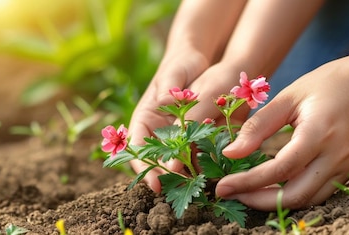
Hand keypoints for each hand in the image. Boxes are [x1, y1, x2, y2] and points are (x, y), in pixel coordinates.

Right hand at [129, 54, 250, 191]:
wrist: (199, 62)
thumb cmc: (181, 64)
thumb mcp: (175, 72)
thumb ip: (170, 86)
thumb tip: (165, 99)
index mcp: (145, 118)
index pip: (137, 146)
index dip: (143, 166)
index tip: (155, 183)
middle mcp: (156, 131)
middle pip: (155, 160)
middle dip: (164, 176)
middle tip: (178, 190)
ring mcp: (174, 135)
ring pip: (174, 161)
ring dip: (183, 175)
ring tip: (195, 187)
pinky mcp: (193, 136)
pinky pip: (194, 154)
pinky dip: (200, 164)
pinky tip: (211, 173)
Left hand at [215, 59, 348, 209]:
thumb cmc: (329, 83)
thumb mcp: (289, 96)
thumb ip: (258, 126)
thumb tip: (230, 153)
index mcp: (319, 134)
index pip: (279, 170)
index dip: (248, 182)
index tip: (222, 186)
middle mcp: (336, 157)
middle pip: (295, 196)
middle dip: (259, 201)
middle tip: (230, 194)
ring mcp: (346, 167)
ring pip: (308, 200)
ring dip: (276, 203)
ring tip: (246, 192)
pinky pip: (319, 193)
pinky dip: (293, 195)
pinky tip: (272, 187)